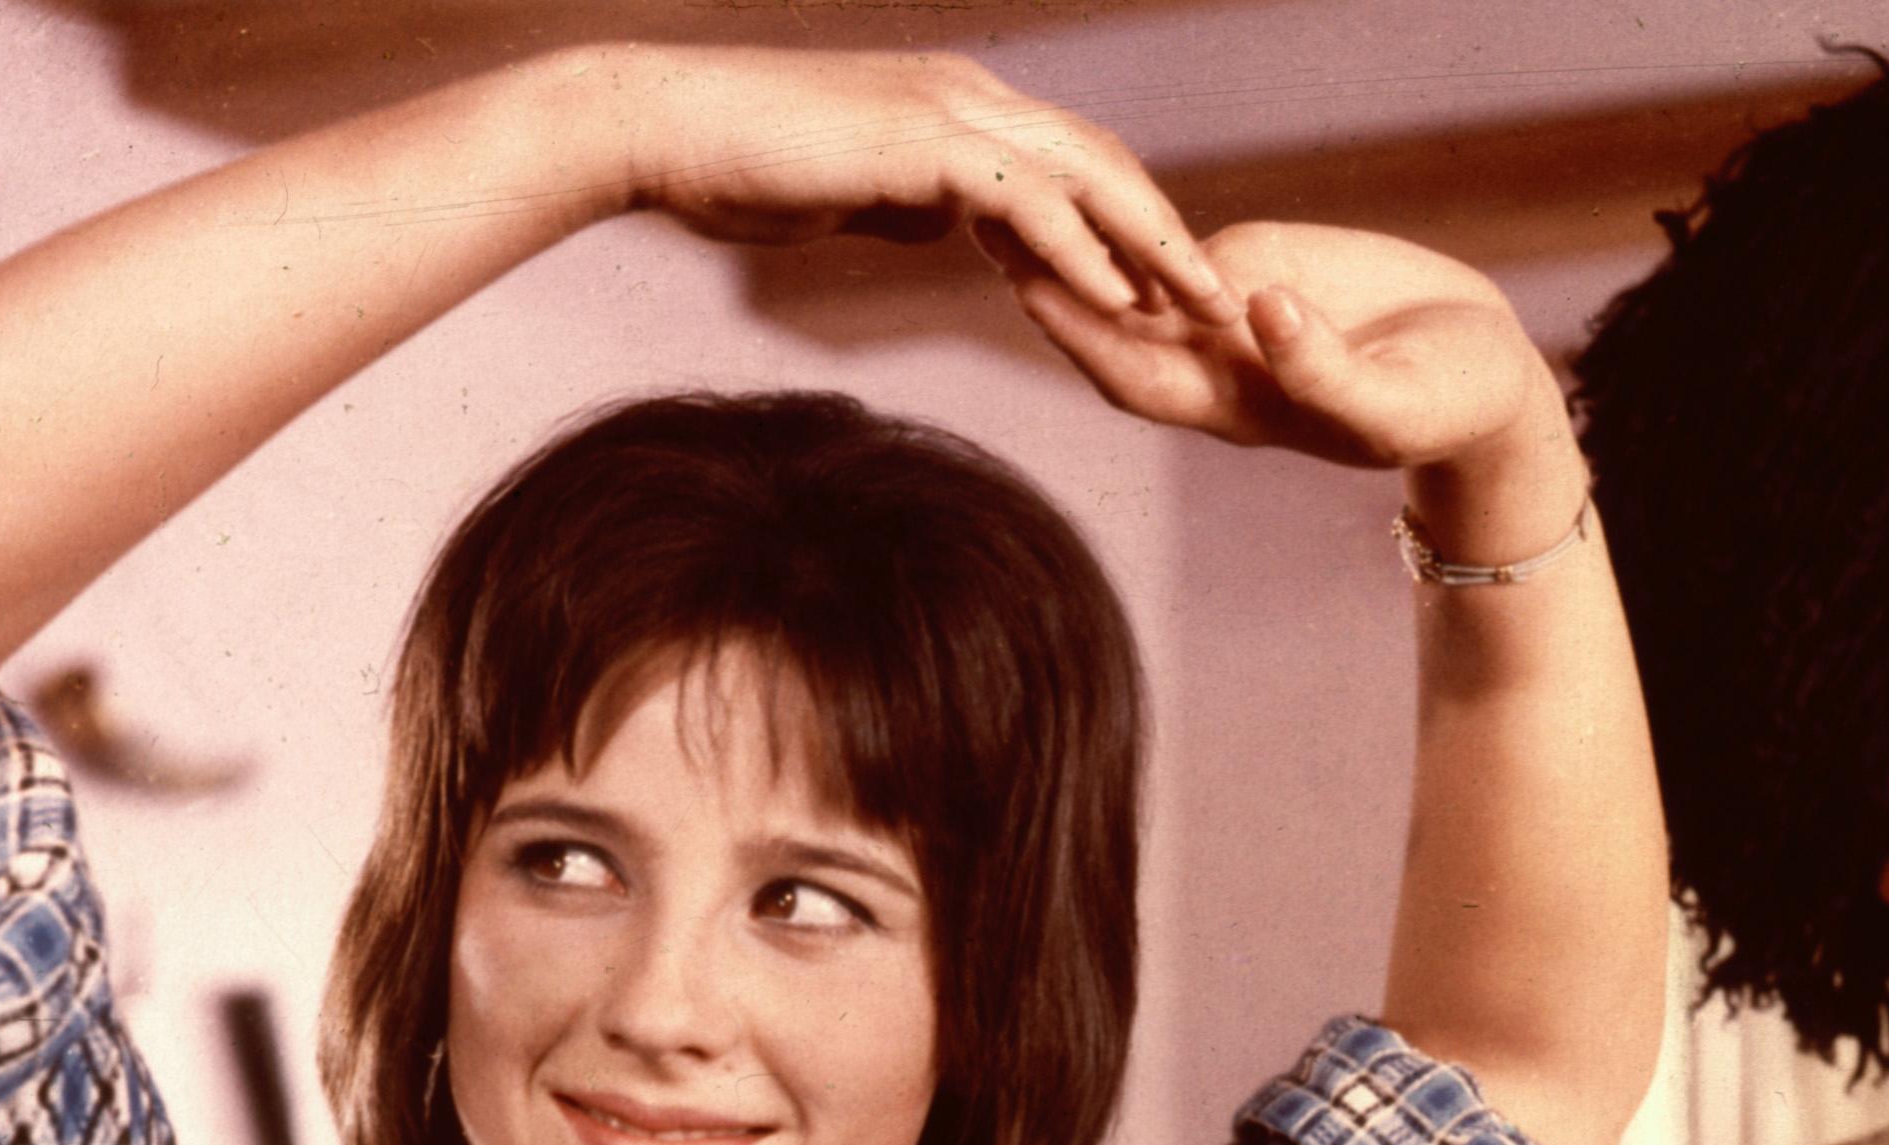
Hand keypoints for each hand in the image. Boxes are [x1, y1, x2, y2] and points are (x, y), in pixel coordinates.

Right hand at [605, 48, 1238, 323]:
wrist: (665, 130)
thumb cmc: (742, 165)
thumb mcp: (853, 192)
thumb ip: (913, 202)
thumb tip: (948, 227)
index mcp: (957, 108)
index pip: (1072, 161)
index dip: (1128, 220)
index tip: (1173, 286)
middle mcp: (969, 96)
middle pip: (1102, 160)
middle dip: (1167, 229)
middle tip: (1223, 297)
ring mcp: (949, 111)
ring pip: (1085, 173)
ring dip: (1149, 240)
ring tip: (1199, 302)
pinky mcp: (922, 142)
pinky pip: (1027, 200)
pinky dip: (1079, 250)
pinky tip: (1117, 298)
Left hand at [999, 220, 1567, 484]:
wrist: (1480, 367)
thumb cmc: (1444, 403)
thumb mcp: (1392, 398)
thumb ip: (1323, 369)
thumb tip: (1257, 313)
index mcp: (1234, 406)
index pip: (1135, 374)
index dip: (1082, 334)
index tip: (1033, 285)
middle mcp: (1210, 362)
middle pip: (1107, 323)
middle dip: (1045, 276)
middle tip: (984, 214)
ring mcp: (1223, 312)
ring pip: (1125, 277)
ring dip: (1066, 236)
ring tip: (1001, 178)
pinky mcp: (1248, 264)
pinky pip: (1167, 242)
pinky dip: (1119, 214)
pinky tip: (1070, 173)